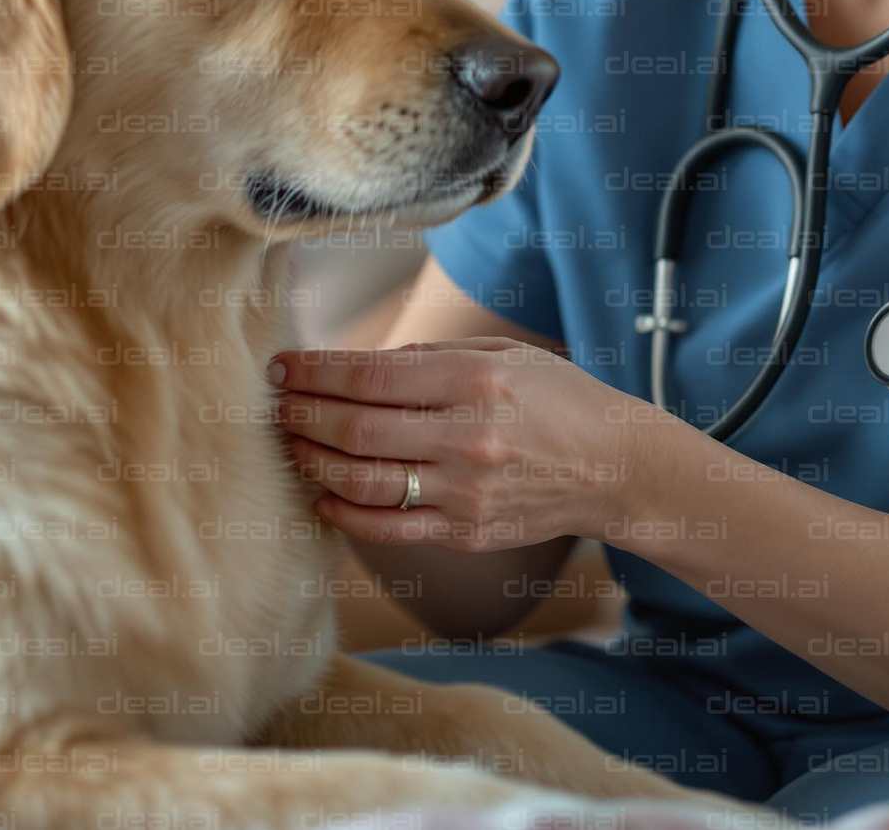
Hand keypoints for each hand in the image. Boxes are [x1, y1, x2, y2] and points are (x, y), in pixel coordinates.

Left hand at [267, 338, 651, 549]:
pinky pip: (387, 528)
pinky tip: (323, 491)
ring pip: (363, 481)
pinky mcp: (465, 533)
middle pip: (358, 429)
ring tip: (291, 444)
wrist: (614, 467)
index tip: (283, 367)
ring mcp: (466, 491)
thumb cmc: (554, 399)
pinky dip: (343, 512)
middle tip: (274, 404)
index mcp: (476, 381)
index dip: (317, 371)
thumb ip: (429, 359)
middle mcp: (469, 437)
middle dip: (303, 414)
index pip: (373, 375)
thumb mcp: (502, 356)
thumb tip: (355, 366)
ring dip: (313, 461)